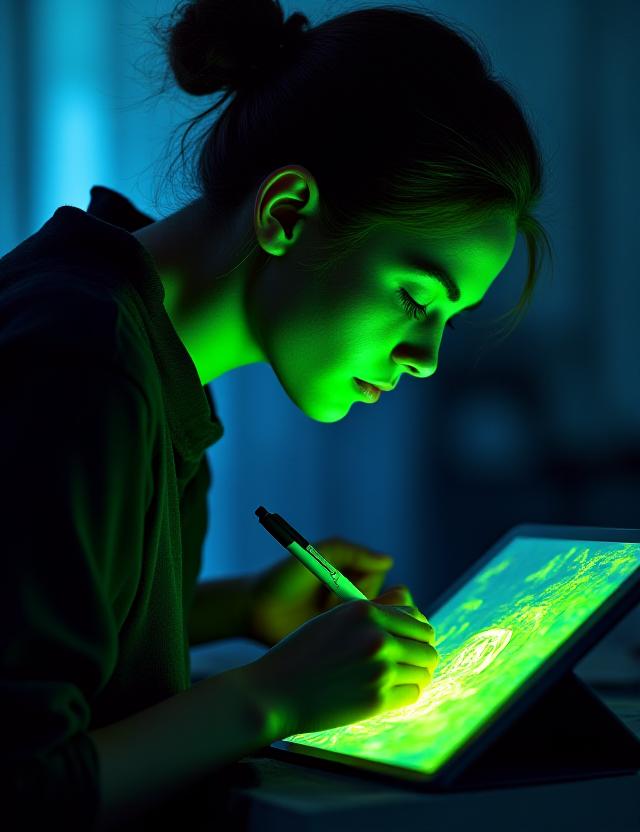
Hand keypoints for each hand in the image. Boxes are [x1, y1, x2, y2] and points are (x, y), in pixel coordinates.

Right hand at [243, 596, 438, 737]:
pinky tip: (390, 691)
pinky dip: (406, 693)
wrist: (274, 692)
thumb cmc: (303, 652)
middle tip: (411, 662)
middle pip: (427, 645)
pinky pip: (413, 694)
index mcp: (365, 611)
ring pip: (424, 671)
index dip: (417, 630)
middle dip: (422, 653)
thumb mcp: (335, 618)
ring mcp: (379, 669)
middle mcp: (376, 637)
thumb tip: (410, 601)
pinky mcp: (377, 700)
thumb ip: (374, 610)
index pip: (416, 618)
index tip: (411, 641)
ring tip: (400, 678)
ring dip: (417, 675)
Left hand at [246, 537, 396, 646]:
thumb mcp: (319, 555)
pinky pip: (356, 646)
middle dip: (355, 601)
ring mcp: (346, 627)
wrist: (256, 608)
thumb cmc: (285, 577)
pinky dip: (342, 637)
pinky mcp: (337, 648)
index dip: (365, 583)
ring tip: (319, 613)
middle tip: (324, 599)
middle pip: (382, 605)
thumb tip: (389, 561)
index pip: (382, 580)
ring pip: (370, 625)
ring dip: (346, 618)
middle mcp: (354, 602)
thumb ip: (354, 552)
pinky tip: (319, 631)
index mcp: (353, 577)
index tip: (336, 581)